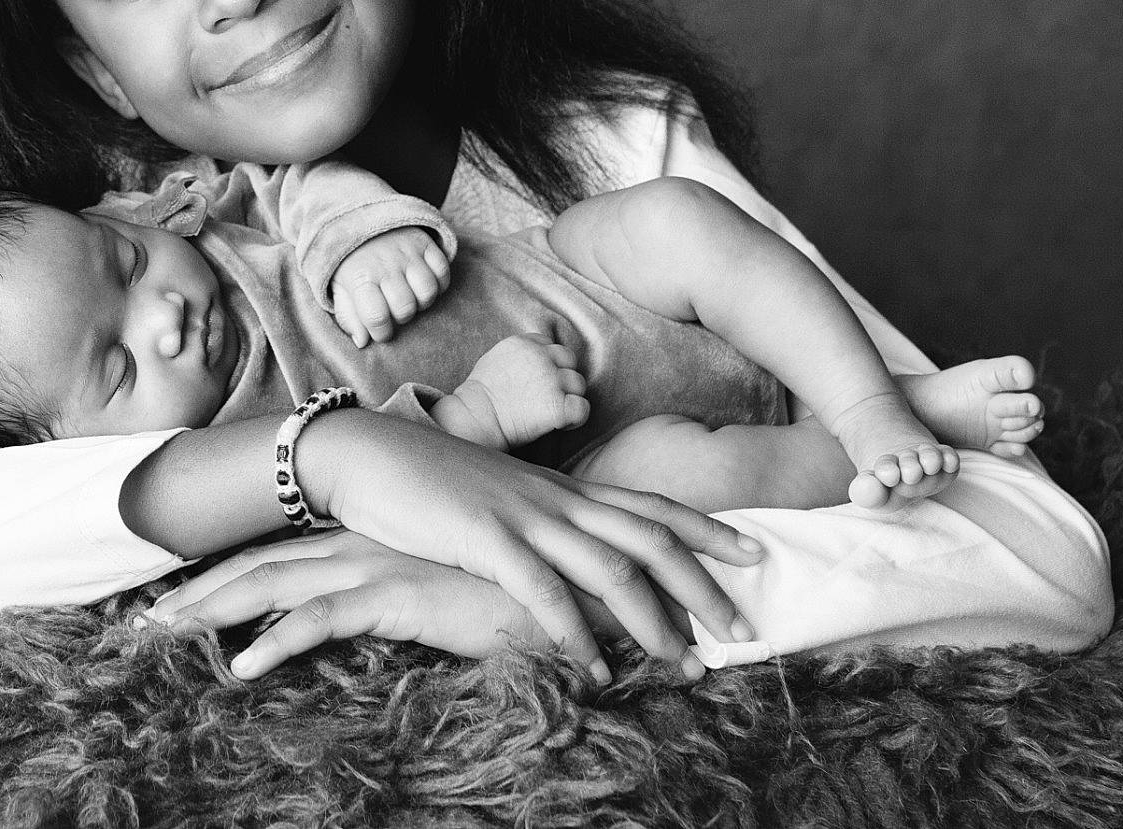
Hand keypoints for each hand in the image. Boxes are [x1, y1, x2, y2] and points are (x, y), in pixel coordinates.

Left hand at [146, 530, 553, 677]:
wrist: (572, 584)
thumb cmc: (510, 591)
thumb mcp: (441, 593)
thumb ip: (401, 598)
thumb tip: (366, 617)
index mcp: (370, 541)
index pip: (280, 556)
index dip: (224, 577)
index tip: (175, 602)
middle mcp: (365, 545)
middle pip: (262, 565)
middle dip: (199, 594)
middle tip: (142, 623)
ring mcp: (380, 564)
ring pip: (277, 584)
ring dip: (215, 611)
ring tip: (162, 638)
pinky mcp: (402, 593)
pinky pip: (326, 619)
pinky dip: (278, 641)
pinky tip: (240, 668)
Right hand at [304, 411, 762, 680]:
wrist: (366, 454)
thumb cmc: (429, 484)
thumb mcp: (500, 502)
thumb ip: (539, 524)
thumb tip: (570, 554)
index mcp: (562, 489)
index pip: (650, 506)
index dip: (706, 529)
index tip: (755, 553)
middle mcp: (556, 499)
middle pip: (650, 539)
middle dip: (703, 586)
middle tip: (743, 630)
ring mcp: (524, 516)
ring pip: (610, 568)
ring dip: (654, 621)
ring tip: (686, 664)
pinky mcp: (485, 539)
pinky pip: (543, 592)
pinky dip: (575, 632)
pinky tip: (595, 668)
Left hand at [329, 226, 450, 346]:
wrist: (359, 217)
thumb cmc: (349, 262)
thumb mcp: (339, 288)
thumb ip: (348, 316)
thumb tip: (362, 342)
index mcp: (359, 278)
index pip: (376, 317)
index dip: (382, 333)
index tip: (380, 331)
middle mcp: (385, 265)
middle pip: (405, 307)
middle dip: (401, 317)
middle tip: (393, 310)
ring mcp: (407, 253)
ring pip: (428, 291)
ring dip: (422, 302)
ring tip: (411, 298)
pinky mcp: (425, 243)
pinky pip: (443, 271)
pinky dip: (439, 283)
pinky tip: (424, 284)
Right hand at [436, 334, 590, 446]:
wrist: (474, 418)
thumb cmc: (478, 396)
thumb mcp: (495, 358)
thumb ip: (518, 355)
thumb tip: (529, 363)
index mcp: (524, 343)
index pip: (551, 346)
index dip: (549, 364)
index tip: (539, 381)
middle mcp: (541, 357)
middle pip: (569, 360)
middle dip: (563, 376)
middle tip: (548, 396)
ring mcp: (552, 380)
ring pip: (579, 383)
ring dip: (570, 396)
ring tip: (552, 412)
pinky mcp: (558, 406)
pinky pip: (582, 408)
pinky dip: (577, 417)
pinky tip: (561, 425)